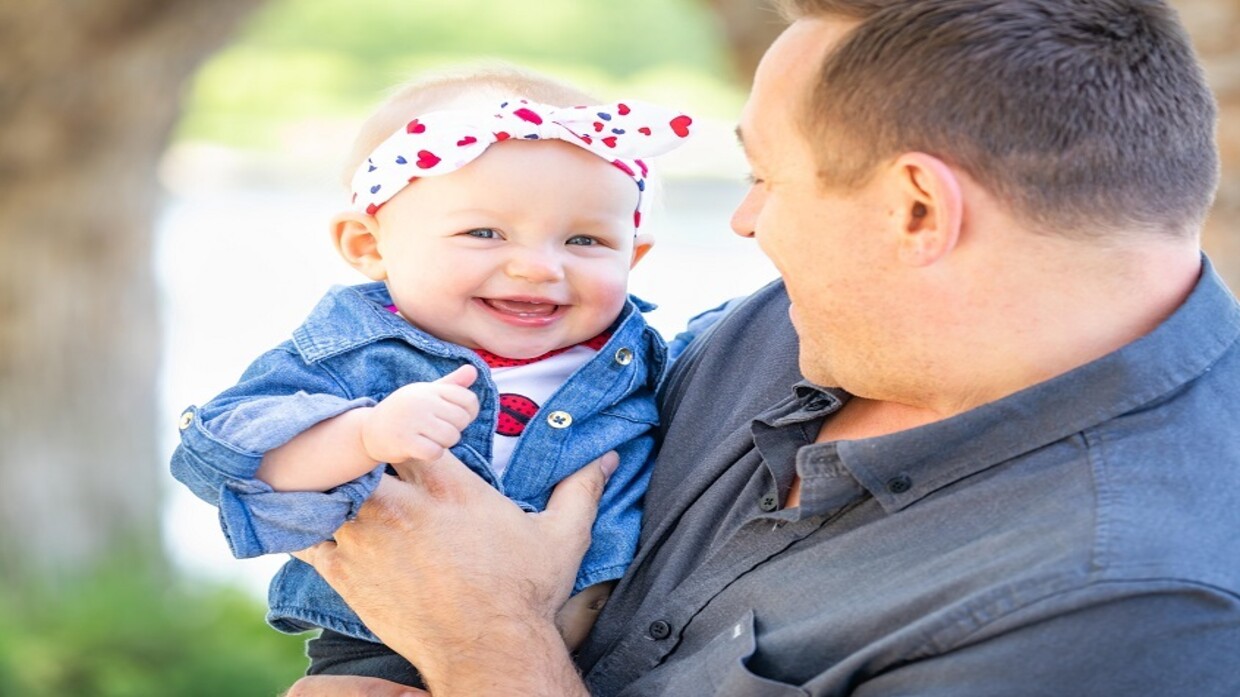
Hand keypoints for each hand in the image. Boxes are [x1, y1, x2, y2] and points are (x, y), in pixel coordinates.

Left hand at [294, 449, 614, 695]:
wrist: (490, 654)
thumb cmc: (524, 594)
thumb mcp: (563, 535)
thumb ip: (580, 488)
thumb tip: (606, 458)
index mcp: (449, 484)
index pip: (411, 419)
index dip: (411, 409)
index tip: (416, 417)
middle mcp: (402, 504)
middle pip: (357, 443)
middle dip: (357, 437)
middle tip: (363, 439)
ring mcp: (368, 538)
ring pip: (324, 483)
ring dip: (327, 474)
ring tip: (330, 469)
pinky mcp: (346, 573)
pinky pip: (303, 531)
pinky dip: (301, 517)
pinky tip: (310, 512)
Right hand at [361, 365, 479, 463]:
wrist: (370, 431)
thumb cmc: (405, 411)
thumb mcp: (426, 393)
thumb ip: (452, 384)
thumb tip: (474, 370)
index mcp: (429, 389)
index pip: (469, 400)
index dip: (469, 413)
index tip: (454, 418)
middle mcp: (421, 401)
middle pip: (461, 420)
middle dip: (455, 430)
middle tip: (438, 431)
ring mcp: (412, 420)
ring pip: (451, 437)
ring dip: (444, 444)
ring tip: (430, 439)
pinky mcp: (404, 441)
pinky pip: (435, 452)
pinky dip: (433, 454)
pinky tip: (422, 449)